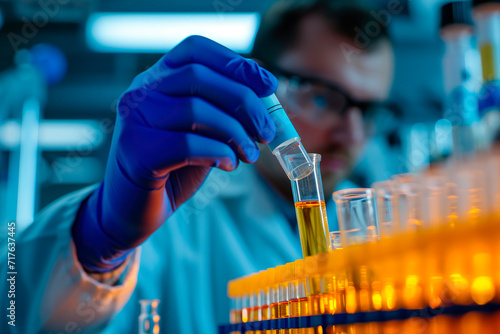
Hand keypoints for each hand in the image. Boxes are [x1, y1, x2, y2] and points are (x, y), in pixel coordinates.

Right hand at [72, 36, 276, 271]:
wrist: (135, 207)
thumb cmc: (174, 165)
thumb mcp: (203, 130)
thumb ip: (224, 108)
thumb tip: (265, 91)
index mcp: (158, 78)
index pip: (195, 49)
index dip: (236, 62)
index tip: (269, 85)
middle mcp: (141, 91)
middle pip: (198, 76)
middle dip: (244, 102)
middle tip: (266, 131)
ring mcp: (134, 120)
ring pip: (194, 110)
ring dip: (235, 132)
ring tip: (250, 154)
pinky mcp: (136, 152)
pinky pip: (187, 145)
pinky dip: (219, 153)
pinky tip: (229, 164)